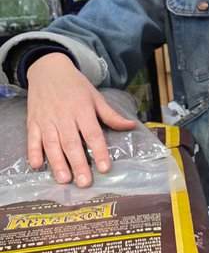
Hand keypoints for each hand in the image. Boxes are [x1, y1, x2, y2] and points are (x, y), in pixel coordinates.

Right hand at [25, 53, 136, 187]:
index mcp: (82, 110)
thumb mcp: (95, 97)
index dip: (99, 151)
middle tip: (85, 182)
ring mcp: (46, 120)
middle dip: (79, 164)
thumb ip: (111, 115)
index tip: (104, 168)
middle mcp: (64, 116)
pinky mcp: (32, 122)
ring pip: (52, 144)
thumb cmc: (75, 86)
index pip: (93, 134)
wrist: (49, 69)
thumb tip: (131, 126)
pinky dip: (33, 151)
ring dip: (57, 163)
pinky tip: (36, 165)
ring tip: (65, 179)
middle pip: (72, 143)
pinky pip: (32, 139)